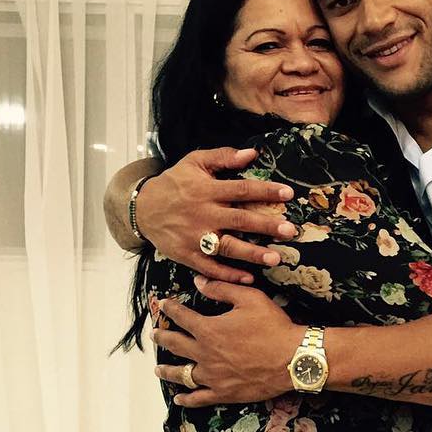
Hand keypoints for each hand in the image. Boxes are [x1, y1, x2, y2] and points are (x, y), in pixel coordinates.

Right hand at [135, 147, 298, 283]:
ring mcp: (195, 237)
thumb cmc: (174, 184)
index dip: (266, 191)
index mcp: (207, 190)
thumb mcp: (194, 162)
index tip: (288, 194)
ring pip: (228, 247)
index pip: (241, 189)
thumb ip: (222, 157)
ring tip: (275, 259)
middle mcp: (203, 214)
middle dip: (266, 225)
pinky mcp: (188, 255)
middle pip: (239, 220)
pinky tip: (249, 278)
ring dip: (252, 254)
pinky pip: (211, 268)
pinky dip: (229, 275)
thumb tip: (252, 153)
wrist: (142, 208)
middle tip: (290, 230)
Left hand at [151, 277, 303, 407]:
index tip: (164, 304)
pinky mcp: (224, 393)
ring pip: (182, 374)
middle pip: (175, 345)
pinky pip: (199, 398)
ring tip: (158, 369)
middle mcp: (205, 353)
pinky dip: (187, 399)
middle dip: (163, 337)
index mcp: (209, 329)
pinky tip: (180, 398)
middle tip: (155, 334)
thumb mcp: (250, 298)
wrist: (293, 359)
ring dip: (167, 370)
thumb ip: (221, 289)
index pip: (181, 316)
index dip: (171, 309)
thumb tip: (198, 281)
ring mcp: (213, 376)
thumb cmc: (274, 326)